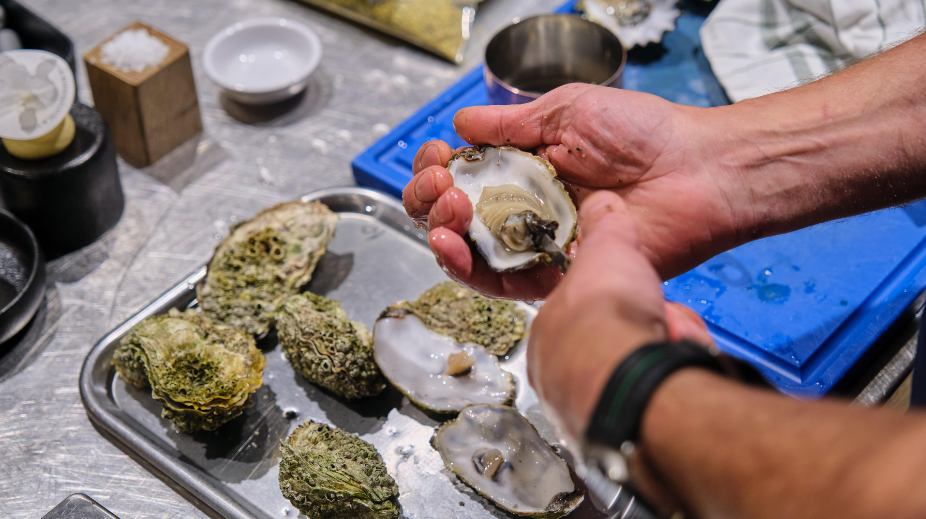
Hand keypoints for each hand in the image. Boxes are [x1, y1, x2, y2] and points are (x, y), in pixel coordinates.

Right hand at [403, 83, 751, 299]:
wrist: (697, 173)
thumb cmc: (643, 134)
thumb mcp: (568, 110)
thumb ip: (511, 124)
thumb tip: (461, 123)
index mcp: (524, 168)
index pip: (463, 176)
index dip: (437, 170)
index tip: (435, 159)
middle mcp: (525, 208)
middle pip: (456, 218)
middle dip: (430, 201)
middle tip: (441, 186)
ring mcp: (537, 243)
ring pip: (470, 254)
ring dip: (442, 235)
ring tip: (446, 213)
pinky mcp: (555, 275)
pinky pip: (502, 282)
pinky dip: (470, 269)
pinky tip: (455, 245)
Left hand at [525, 190, 712, 438]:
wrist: (631, 376)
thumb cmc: (608, 315)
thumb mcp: (606, 250)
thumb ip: (604, 227)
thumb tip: (601, 204)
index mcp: (546, 331)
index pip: (584, 311)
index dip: (619, 297)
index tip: (639, 293)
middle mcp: (558, 376)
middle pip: (615, 343)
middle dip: (647, 326)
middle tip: (660, 320)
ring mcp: (583, 408)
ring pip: (636, 371)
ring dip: (663, 348)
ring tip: (669, 342)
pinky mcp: (616, 435)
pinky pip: (652, 400)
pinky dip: (669, 381)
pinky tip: (674, 369)